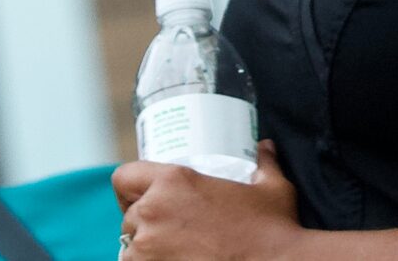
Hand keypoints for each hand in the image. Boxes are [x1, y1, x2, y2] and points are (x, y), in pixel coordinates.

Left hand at [114, 144, 303, 260]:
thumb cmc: (273, 230)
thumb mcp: (271, 188)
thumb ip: (264, 164)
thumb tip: (265, 147)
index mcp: (173, 181)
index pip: (124, 177)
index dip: (130, 189)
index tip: (142, 200)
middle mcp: (154, 211)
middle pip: (129, 218)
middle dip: (144, 226)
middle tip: (168, 233)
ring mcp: (150, 249)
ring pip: (131, 250)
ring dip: (145, 252)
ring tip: (169, 253)